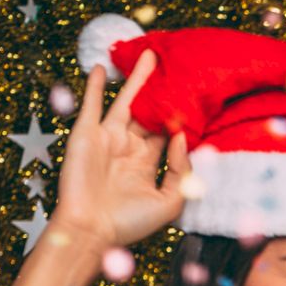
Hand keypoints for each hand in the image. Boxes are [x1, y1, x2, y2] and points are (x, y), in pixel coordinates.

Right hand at [52, 53, 191, 249]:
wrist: (91, 229)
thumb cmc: (130, 223)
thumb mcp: (171, 201)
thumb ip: (182, 170)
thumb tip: (183, 137)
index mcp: (147, 163)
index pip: (168, 134)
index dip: (181, 118)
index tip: (199, 98)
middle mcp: (128, 147)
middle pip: (149, 112)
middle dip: (161, 92)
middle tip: (176, 67)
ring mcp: (107, 138)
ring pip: (126, 101)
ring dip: (136, 79)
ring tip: (149, 56)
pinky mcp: (86, 133)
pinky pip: (92, 104)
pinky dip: (96, 86)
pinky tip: (103, 67)